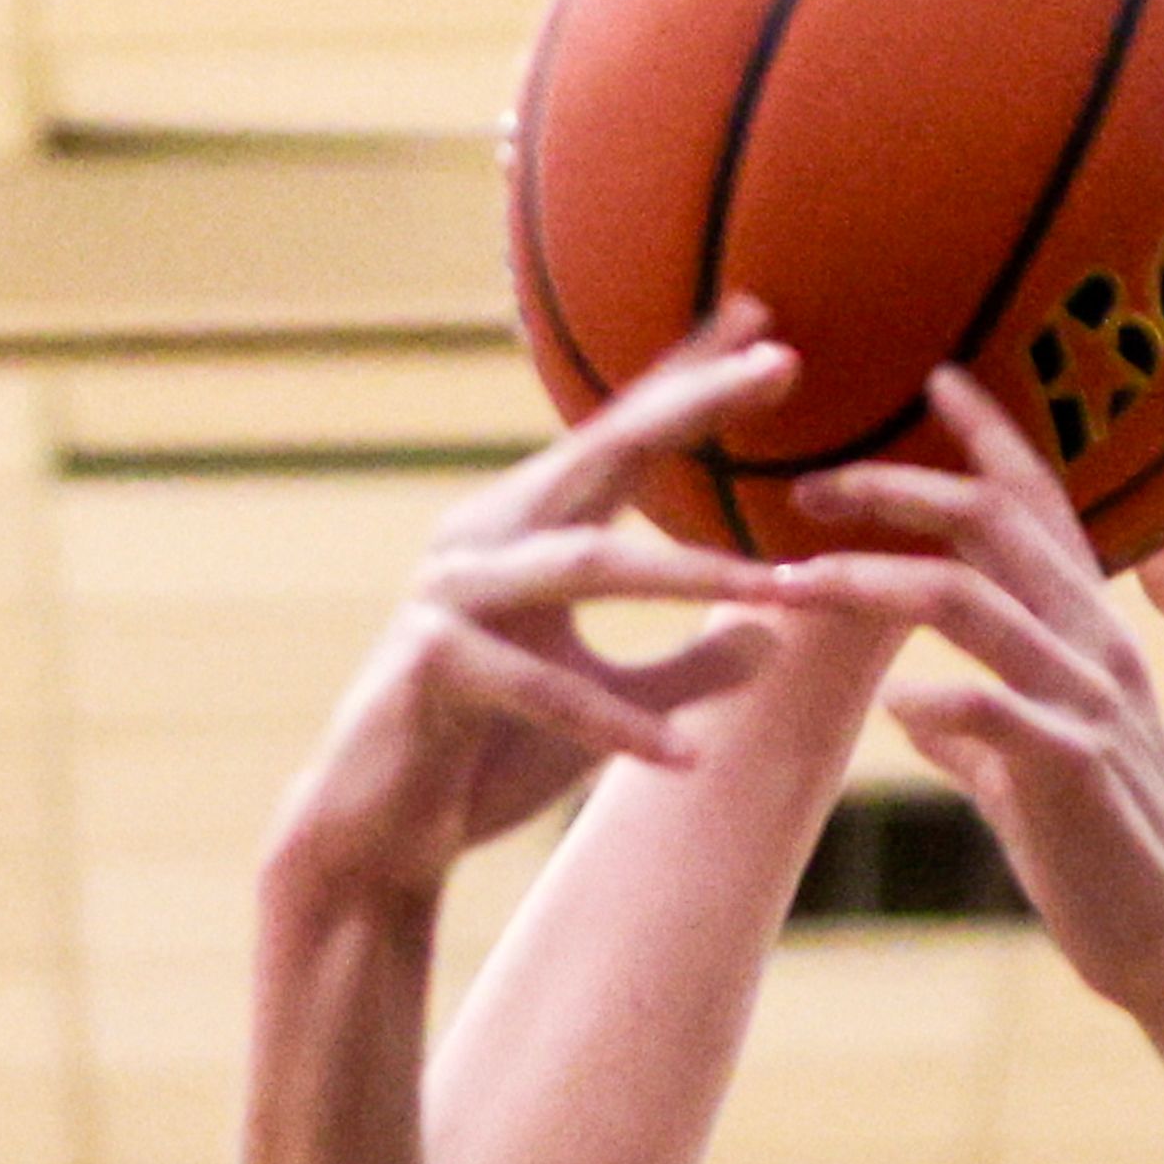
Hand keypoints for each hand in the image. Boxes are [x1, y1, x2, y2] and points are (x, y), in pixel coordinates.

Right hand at [266, 320, 803, 911]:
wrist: (380, 838)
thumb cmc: (487, 761)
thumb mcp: (609, 712)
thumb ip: (683, 670)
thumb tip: (774, 636)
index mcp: (524, 532)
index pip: (617, 441)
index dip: (686, 380)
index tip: (767, 325)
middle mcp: (485, 540)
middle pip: (601, 454)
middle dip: (692, 407)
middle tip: (783, 364)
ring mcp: (451, 593)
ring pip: (587, 563)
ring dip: (689, 576)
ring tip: (779, 594)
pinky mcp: (430, 663)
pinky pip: (543, 687)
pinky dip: (617, 726)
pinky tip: (685, 759)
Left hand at [771, 369, 1163, 1025]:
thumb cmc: (1097, 860)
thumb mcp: (1027, 778)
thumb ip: (973, 735)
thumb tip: (910, 711)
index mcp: (1088, 632)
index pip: (1037, 502)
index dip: (987, 433)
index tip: (929, 377)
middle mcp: (1095, 645)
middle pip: (994, 523)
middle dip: (896, 486)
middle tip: (809, 480)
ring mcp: (1086, 701)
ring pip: (972, 600)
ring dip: (871, 581)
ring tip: (792, 579)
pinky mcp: (1070, 769)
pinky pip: (987, 710)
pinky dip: (929, 700)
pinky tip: (884, 708)